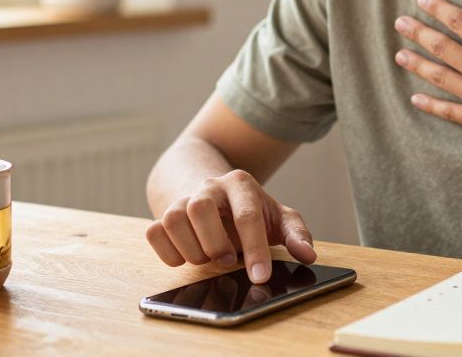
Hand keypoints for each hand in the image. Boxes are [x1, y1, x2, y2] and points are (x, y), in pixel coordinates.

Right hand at [144, 169, 315, 283]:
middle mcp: (208, 187)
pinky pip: (154, 232)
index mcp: (240, 184)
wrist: (216, 195)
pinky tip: (187, 255)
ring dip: (192, 249)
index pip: (247, 215)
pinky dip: (169, 252)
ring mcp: (182, 199)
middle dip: (215, 243)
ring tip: (209, 256)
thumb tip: (307, 255)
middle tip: (228, 260)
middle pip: (200, 208)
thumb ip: (296, 234)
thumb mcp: (279, 218)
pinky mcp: (162, 214)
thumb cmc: (251, 211)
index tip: (261, 277)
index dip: (255, 249)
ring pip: (173, 219)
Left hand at [393, 0, 461, 160]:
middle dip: (419, 34)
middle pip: (442, 47)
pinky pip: (449, 111)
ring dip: (418, 65)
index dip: (440, 9)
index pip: (460, 22)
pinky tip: (415, 100)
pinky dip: (431, 106)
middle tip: (399, 24)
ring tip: (399, 56)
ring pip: (440, 76)